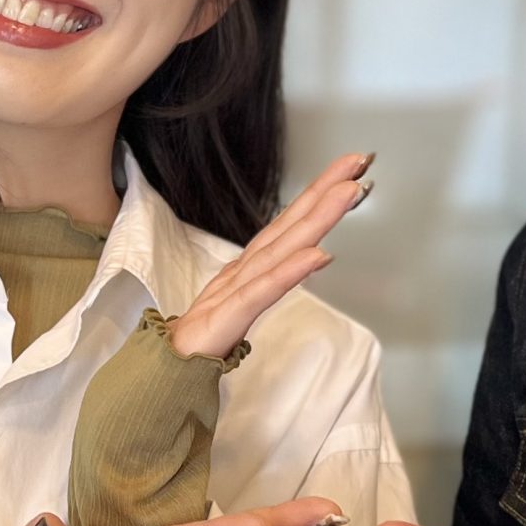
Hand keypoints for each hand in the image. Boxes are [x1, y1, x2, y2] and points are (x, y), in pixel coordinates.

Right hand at [168, 152, 372, 360]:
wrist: (168, 364)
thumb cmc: (208, 332)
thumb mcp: (247, 301)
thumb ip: (276, 278)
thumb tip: (316, 254)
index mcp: (253, 265)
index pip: (290, 224)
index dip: (320, 196)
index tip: (351, 170)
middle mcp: (247, 268)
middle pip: (290, 225)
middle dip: (325, 191)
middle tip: (357, 161)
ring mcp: (238, 288)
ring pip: (282, 248)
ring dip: (316, 219)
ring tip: (346, 193)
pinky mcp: (231, 314)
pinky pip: (265, 290)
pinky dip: (291, 271)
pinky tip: (316, 254)